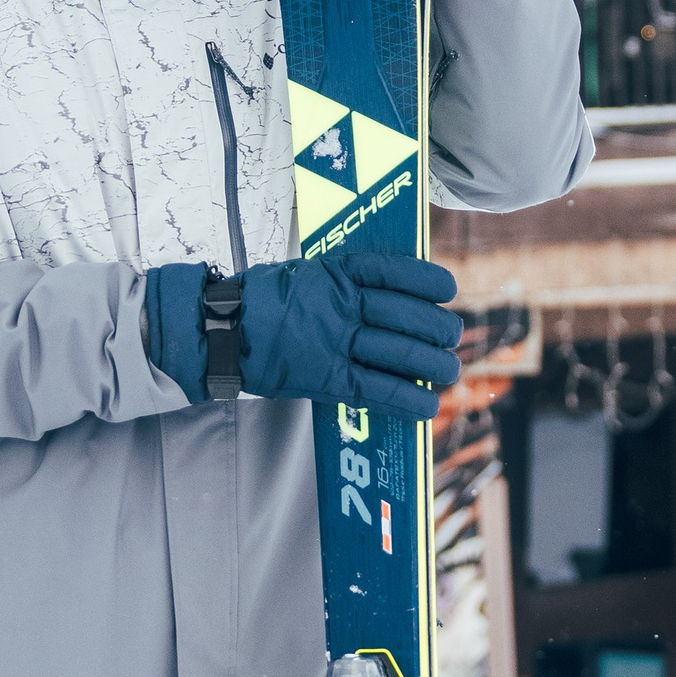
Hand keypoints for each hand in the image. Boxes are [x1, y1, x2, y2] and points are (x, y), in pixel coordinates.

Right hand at [239, 253, 461, 421]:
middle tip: (452, 336)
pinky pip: (377, 390)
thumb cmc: (264, 300)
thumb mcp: (306, 274)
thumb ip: (343, 281)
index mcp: (337, 273)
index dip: (426, 280)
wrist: (223, 331)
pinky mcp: (328, 379)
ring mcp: (336, 343)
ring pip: (400, 354)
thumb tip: (385, 288)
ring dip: (433, 366)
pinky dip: (407, 400)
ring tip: (449, 372)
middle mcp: (342, 306)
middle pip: (406, 315)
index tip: (448, 289)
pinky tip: (428, 405)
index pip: (394, 271)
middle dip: (438, 328)